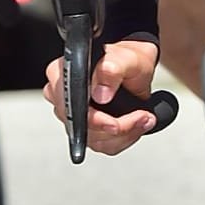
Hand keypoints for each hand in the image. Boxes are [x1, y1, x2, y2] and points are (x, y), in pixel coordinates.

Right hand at [43, 39, 160, 156]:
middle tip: (141, 117)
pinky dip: (123, 139)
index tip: (115, 124)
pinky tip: (133, 125)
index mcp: (63, 74)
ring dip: (123, 135)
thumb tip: (101, 93)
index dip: (94, 120)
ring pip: (95, 141)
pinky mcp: (85, 129)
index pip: (70, 107)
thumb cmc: (128, 60)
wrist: (135, 69)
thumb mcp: (126, 58)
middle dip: (116, 127)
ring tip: (141, 119)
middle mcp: (63, 96)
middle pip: (83, 128)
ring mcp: (73, 115)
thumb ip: (113, 69)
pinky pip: (102, 145)